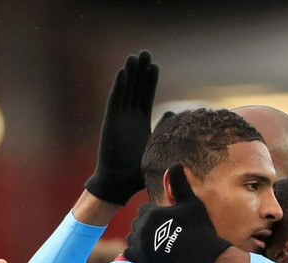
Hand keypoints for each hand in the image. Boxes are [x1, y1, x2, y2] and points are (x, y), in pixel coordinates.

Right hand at [84, 50, 159, 205]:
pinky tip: (123, 72)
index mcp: (140, 124)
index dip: (149, 81)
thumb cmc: (137, 174)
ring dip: (130, 74)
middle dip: (140, 72)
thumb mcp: (157, 152)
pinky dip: (119, 86)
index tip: (154, 66)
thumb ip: (165, 135)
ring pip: (125, 91)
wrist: (119, 184)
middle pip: (135, 89)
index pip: (145, 97)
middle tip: (145, 53)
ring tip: (135, 56)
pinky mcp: (110, 122)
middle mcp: (128, 118)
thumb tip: (177, 121)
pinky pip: (115, 100)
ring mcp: (118, 119)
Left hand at [123, 165, 231, 262]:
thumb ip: (179, 183)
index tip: (164, 222)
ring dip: (140, 240)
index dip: (154, 216)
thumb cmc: (197, 227)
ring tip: (154, 246)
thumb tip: (176, 163)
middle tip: (161, 235)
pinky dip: (136, 254)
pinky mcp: (140, 259)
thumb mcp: (190, 201)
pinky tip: (147, 256)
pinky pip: (129, 254)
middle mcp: (142, 226)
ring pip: (132, 238)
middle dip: (146, 227)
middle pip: (138, 224)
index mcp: (151, 212)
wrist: (200, 254)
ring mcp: (139, 243)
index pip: (145, 210)